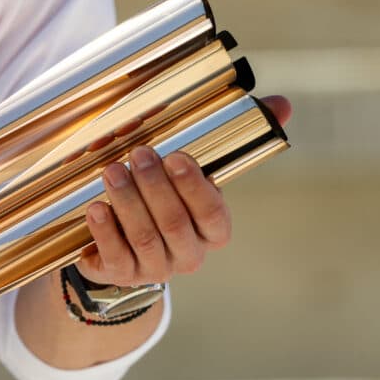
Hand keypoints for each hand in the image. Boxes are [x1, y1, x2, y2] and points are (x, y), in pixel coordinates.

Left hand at [77, 95, 291, 286]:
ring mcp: (155, 268)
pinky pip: (115, 256)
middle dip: (155, 187)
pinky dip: (105, 231)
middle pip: (175, 223)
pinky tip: (97, 207)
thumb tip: (282, 105)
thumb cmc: (167, 199)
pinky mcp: (122, 274)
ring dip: (128, 202)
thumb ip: (237, 139)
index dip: (194, 187)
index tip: (177, 156)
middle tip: (138, 154)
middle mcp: (188, 255)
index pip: (212, 214)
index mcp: (213, 232)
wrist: (124, 246)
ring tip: (112, 171)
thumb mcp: (194, 173)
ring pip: (144, 237)